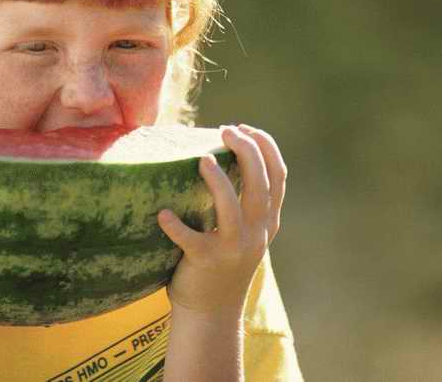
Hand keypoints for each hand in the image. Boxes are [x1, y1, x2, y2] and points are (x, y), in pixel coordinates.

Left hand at [157, 124, 286, 316]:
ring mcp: (233, 249)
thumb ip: (242, 203)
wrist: (211, 313)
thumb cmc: (220, 262)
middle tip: (227, 130)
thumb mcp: (243, 232)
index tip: (246, 127)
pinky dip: (175, 226)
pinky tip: (162, 213)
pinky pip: (190, 240)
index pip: (278, 178)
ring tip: (203, 160)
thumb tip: (220, 155)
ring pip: (232, 210)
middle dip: (248, 153)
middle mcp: (256, 234)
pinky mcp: (206, 262)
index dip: (266, 148)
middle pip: (261, 186)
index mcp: (267, 222)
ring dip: (219, 182)